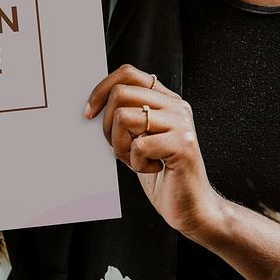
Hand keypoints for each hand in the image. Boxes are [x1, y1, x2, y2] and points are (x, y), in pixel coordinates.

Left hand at [86, 64, 225, 242]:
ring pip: (124, 117)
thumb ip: (125, 118)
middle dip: (107, 126)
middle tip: (119, 150)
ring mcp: (181, 124)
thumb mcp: (138, 139)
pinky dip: (136, 163)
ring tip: (137, 160)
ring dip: (120, 146)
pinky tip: (153, 169)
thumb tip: (90, 106)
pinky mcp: (183, 144)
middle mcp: (176, 106)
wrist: (191, 206)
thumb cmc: (161, 174)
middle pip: (120, 93)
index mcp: (166, 100)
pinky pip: (138, 145)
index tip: (88, 115)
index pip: (128, 73)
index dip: (101, 89)